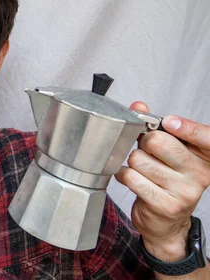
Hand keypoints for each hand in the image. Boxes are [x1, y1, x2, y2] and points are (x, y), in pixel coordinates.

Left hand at [115, 101, 209, 260]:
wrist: (166, 220)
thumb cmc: (167, 178)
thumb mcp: (168, 151)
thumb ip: (155, 126)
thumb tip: (138, 106)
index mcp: (206, 157)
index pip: (206, 137)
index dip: (187, 128)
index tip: (169, 122)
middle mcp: (200, 174)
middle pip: (158, 142)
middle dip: (144, 143)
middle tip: (148, 152)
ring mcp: (184, 191)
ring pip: (140, 159)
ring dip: (133, 162)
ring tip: (142, 169)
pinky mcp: (165, 205)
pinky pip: (131, 177)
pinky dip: (124, 175)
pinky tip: (134, 179)